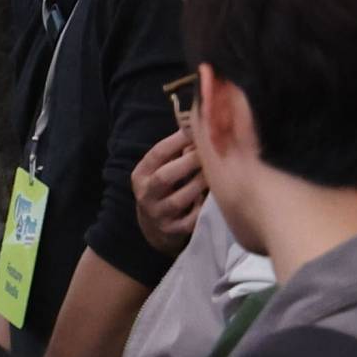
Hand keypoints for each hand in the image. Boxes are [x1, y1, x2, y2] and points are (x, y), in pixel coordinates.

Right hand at [132, 125, 208, 256]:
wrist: (155, 229)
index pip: (157, 154)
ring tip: (217, 172)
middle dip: (190, 162)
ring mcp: (158, 215)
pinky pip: (191, 219)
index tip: (197, 129)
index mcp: (140, 176)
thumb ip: (174, 153)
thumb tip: (198, 126)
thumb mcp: (159, 171)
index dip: (177, 140)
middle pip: (165, 177)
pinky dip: (203, 206)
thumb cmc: (163, 190)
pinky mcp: (172, 230)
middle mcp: (145, 195)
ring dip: (200, 184)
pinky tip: (215, 196)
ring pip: (179, 199)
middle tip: (211, 152)